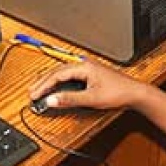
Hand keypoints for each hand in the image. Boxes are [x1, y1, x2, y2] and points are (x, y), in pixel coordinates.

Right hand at [28, 60, 149, 111]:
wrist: (134, 93)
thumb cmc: (117, 93)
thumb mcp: (91, 99)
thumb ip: (70, 99)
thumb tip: (51, 100)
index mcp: (84, 67)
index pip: (57, 74)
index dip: (43, 85)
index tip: (34, 95)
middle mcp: (85, 65)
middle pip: (58, 71)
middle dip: (43, 82)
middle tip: (31, 93)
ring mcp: (88, 69)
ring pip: (63, 73)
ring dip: (51, 82)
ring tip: (39, 90)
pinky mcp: (91, 74)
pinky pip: (70, 76)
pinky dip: (60, 83)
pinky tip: (56, 89)